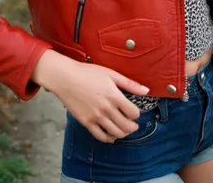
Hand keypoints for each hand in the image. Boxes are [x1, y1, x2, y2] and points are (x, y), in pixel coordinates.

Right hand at [32, 50, 148, 142]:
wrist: (65, 77)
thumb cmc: (87, 72)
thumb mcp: (111, 74)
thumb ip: (130, 84)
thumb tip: (146, 90)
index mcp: (114, 96)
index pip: (133, 113)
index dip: (137, 114)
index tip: (134, 112)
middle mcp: (106, 109)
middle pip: (126, 126)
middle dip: (133, 127)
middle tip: (133, 125)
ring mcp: (96, 117)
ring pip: (115, 133)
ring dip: (123, 133)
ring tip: (124, 130)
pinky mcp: (86, 122)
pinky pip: (100, 136)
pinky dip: (109, 138)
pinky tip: (111, 135)